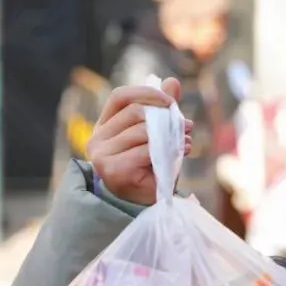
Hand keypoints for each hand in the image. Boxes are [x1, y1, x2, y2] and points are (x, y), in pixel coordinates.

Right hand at [86, 77, 192, 204]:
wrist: (145, 204)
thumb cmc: (151, 167)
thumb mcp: (158, 134)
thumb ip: (163, 109)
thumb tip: (172, 80)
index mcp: (105, 125)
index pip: (120, 97)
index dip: (145, 93)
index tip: (169, 100)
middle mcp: (97, 138)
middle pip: (134, 113)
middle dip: (166, 117)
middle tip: (187, 126)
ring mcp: (102, 155)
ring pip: (142, 132)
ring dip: (170, 135)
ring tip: (185, 142)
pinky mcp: (114, 169)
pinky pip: (146, 151)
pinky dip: (167, 150)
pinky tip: (180, 153)